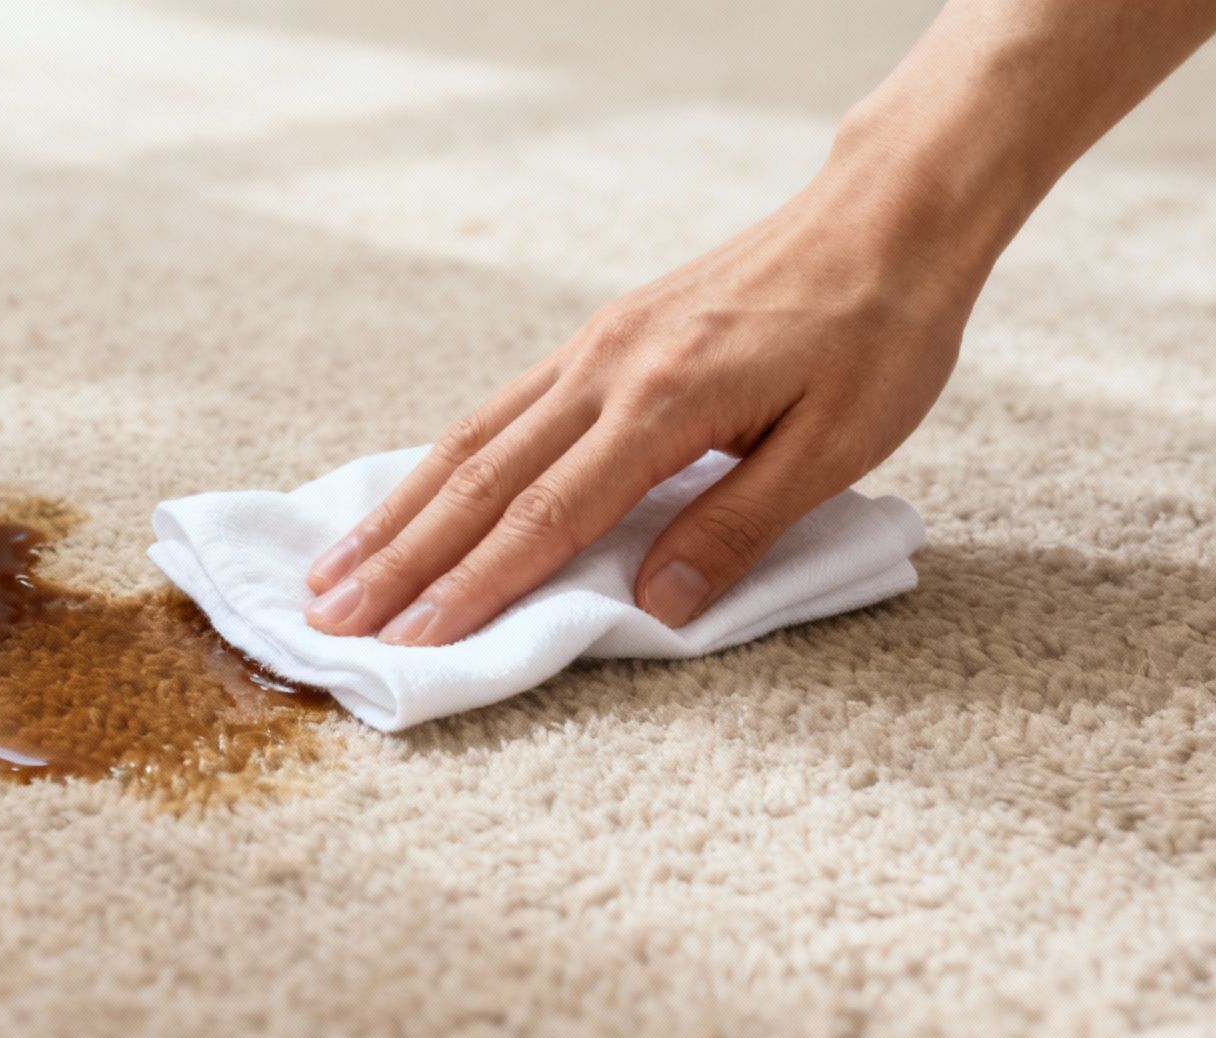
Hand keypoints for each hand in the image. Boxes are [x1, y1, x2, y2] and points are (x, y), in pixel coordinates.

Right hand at [303, 155, 987, 646]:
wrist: (886, 216)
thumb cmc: (877, 334)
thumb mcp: (837, 444)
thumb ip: (738, 526)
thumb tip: (657, 604)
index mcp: (663, 402)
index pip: (548, 514)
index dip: (476, 587)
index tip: (414, 642)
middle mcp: (606, 368)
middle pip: (480, 477)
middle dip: (401, 558)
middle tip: (329, 619)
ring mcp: (595, 346)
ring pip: (472, 437)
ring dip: (400, 510)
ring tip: (338, 568)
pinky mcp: (603, 336)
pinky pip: (501, 407)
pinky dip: (442, 461)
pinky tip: (416, 496)